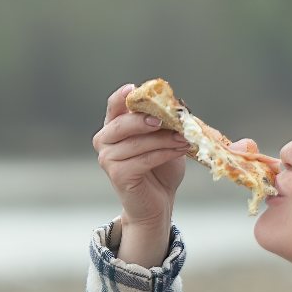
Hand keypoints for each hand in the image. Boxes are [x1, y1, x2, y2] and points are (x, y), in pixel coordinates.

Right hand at [92, 83, 190, 227]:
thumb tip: (177, 106)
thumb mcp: (165, 140)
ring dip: (164, 139)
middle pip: (122, 123)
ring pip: (137, 143)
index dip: (122, 96)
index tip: (134, 88)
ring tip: (185, 139)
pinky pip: (143, 159)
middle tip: (167, 119)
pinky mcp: (117, 175)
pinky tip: (179, 150)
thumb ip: (165, 123)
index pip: (114, 106)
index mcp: (114, 126)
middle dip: (145, 119)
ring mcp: (108, 159)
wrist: (158, 202)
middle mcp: (105, 141)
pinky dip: (164, 154)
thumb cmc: (161, 169)